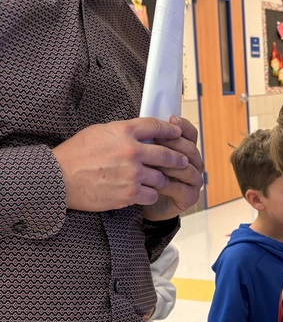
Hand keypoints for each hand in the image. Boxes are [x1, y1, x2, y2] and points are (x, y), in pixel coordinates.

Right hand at [53, 117, 195, 212]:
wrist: (60, 178)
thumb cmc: (76, 154)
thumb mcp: (99, 132)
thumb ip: (122, 132)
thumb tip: (140, 132)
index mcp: (124, 132)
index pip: (155, 126)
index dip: (170, 130)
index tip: (177, 133)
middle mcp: (131, 151)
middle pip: (166, 154)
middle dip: (178, 159)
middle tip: (182, 161)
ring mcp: (132, 174)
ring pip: (161, 178)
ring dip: (160, 180)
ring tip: (158, 181)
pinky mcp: (129, 193)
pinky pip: (151, 195)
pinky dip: (149, 194)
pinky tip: (144, 193)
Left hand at [143, 116, 203, 219]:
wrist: (143, 200)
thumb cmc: (144, 173)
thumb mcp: (145, 152)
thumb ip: (151, 139)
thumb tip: (146, 122)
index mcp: (186, 150)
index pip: (191, 134)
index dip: (183, 126)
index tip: (172, 119)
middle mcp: (194, 164)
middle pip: (190, 150)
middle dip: (174, 144)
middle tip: (157, 140)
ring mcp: (194, 181)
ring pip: (188, 169)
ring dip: (170, 165)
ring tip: (153, 162)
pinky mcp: (190, 197)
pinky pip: (182, 188)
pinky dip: (168, 184)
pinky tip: (153, 182)